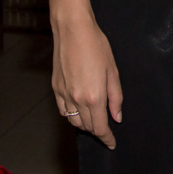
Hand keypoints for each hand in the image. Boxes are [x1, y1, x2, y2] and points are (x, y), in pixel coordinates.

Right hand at [49, 0, 122, 148]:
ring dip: (84, 124)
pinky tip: (78, 108)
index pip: (100, 127)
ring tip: (94, 118)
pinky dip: (71, 115)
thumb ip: (116, 96)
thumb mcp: (113, 70)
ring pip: (74, 121)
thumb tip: (117, 117)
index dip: (107, 138)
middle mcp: (77, 100)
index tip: (112, 143)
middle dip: (98, 129)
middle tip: (106, 126)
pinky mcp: (56, 89)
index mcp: (94, 96)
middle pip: (87, 126)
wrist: (73, 30)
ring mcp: (64, 95)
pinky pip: (63, 111)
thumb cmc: (96, 46)